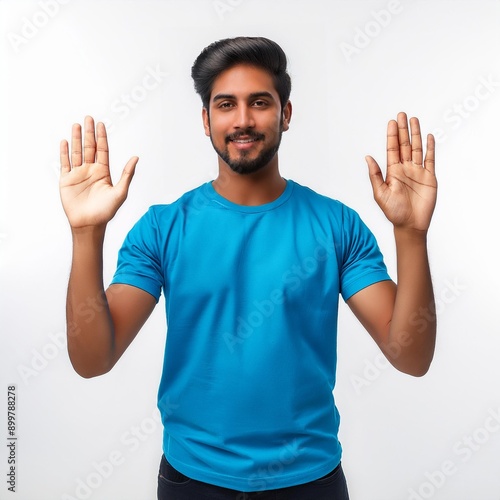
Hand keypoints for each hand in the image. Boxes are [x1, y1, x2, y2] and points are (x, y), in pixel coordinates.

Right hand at [59, 116, 137, 228]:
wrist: (89, 224)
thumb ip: (127, 174)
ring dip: (76, 139)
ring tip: (76, 125)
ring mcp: (78, 174)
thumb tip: (136, 157)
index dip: (101, 137)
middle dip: (88, 133)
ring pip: (76, 152)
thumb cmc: (106, 211)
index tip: (100, 124)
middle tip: (88, 118)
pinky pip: (65, 163)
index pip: (102, 150)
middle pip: (89, 147)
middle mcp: (90, 171)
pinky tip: (64, 142)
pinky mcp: (66, 180)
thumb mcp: (120, 192)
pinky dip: (64, 152)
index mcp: (103, 172)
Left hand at [365, 112, 436, 231]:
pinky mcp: (429, 177)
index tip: (391, 122)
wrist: (410, 224)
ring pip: (417, 148)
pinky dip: (430, 148)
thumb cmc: (393, 212)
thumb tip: (367, 157)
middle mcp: (405, 169)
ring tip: (414, 120)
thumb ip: (375, 175)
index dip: (392, 135)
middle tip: (401, 114)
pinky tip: (428, 136)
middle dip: (403, 130)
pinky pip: (430, 159)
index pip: (392, 149)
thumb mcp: (380, 193)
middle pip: (404, 145)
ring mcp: (418, 172)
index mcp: (392, 172)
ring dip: (416, 134)